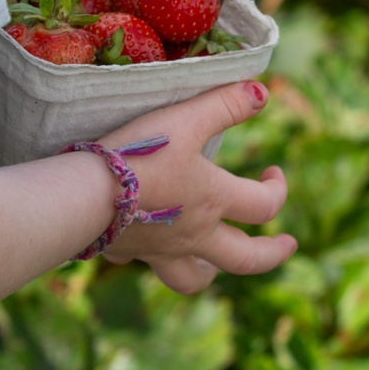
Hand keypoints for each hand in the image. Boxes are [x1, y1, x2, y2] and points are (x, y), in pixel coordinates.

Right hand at [98, 81, 296, 294]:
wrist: (82, 196)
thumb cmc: (139, 155)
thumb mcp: (186, 119)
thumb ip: (225, 105)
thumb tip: (263, 92)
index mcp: (214, 201)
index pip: (264, 206)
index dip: (279, 189)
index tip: (274, 172)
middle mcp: (194, 234)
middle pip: (245, 260)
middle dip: (271, 254)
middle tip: (286, 245)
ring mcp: (160, 249)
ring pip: (193, 277)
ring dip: (211, 271)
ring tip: (213, 263)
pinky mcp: (126, 251)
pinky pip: (143, 262)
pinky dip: (149, 256)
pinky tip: (145, 243)